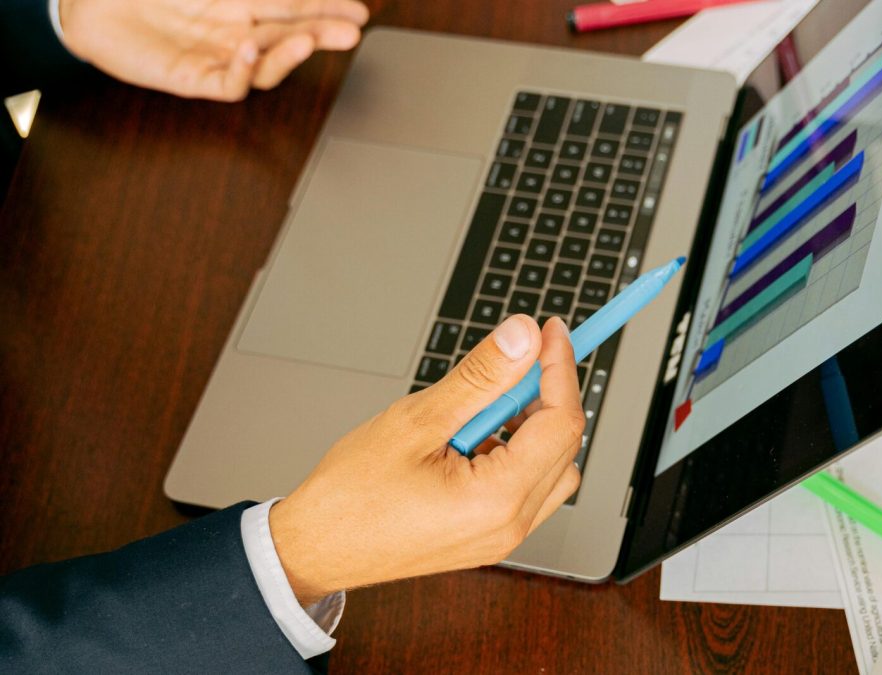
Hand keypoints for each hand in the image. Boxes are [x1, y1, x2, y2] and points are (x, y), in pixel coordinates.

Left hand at [57, 0, 369, 100]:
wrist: (85, 5)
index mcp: (237, 1)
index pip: (293, 5)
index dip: (327, 8)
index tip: (358, 11)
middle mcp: (233, 30)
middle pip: (290, 33)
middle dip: (324, 31)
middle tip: (352, 30)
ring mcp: (217, 55)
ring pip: (268, 62)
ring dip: (291, 52)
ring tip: (308, 40)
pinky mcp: (195, 79)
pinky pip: (231, 83)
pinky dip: (243, 69)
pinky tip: (248, 49)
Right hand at [269, 316, 584, 603]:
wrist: (315, 548)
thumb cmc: (351, 495)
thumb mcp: (416, 420)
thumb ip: (480, 376)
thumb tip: (523, 337)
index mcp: (497, 501)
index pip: (561, 423)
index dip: (559, 368)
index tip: (549, 331)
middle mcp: (509, 526)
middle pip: (563, 445)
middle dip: (546, 394)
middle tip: (515, 358)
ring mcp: (500, 536)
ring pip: (551, 467)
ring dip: (530, 426)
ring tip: (479, 405)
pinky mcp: (487, 535)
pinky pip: (525, 487)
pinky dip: (513, 451)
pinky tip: (470, 437)